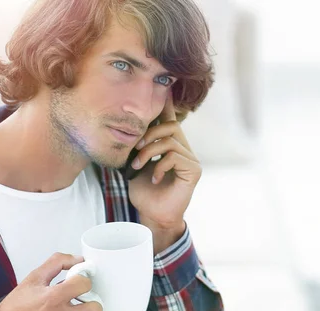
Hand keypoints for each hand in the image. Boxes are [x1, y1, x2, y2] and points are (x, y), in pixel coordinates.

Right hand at [0, 253, 102, 310]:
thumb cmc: (18, 306)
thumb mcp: (34, 278)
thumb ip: (57, 262)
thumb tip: (78, 260)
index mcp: (54, 297)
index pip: (85, 284)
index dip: (82, 280)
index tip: (77, 281)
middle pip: (96, 307)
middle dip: (89, 300)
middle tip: (79, 298)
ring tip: (71, 310)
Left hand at [128, 93, 200, 251]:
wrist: (152, 215)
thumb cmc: (143, 191)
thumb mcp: (135, 164)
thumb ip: (137, 146)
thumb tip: (125, 126)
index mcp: (171, 144)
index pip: (169, 119)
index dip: (166, 103)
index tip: (165, 85)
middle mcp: (184, 148)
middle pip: (169, 125)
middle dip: (148, 134)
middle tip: (135, 149)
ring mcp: (191, 159)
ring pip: (169, 140)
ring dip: (148, 152)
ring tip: (138, 166)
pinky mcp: (194, 170)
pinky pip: (174, 156)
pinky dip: (159, 165)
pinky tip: (153, 178)